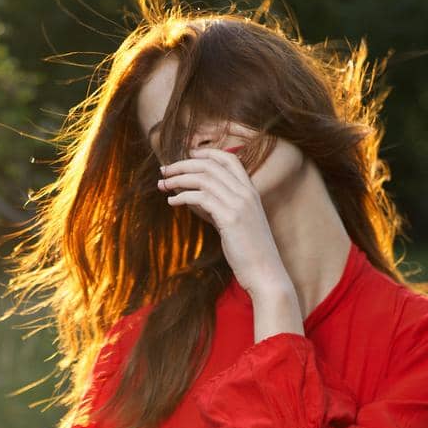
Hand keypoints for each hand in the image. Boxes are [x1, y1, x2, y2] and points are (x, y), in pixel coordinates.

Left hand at [158, 149, 295, 305]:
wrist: (265, 273)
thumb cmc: (249, 252)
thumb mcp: (235, 223)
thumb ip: (218, 207)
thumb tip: (193, 198)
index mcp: (250, 191)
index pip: (229, 160)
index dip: (206, 154)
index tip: (186, 157)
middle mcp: (246, 193)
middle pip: (210, 166)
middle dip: (183, 165)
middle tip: (164, 170)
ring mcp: (239, 204)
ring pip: (203, 179)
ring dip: (178, 179)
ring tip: (163, 185)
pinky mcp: (230, 218)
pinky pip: (200, 198)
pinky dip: (182, 196)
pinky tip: (172, 202)